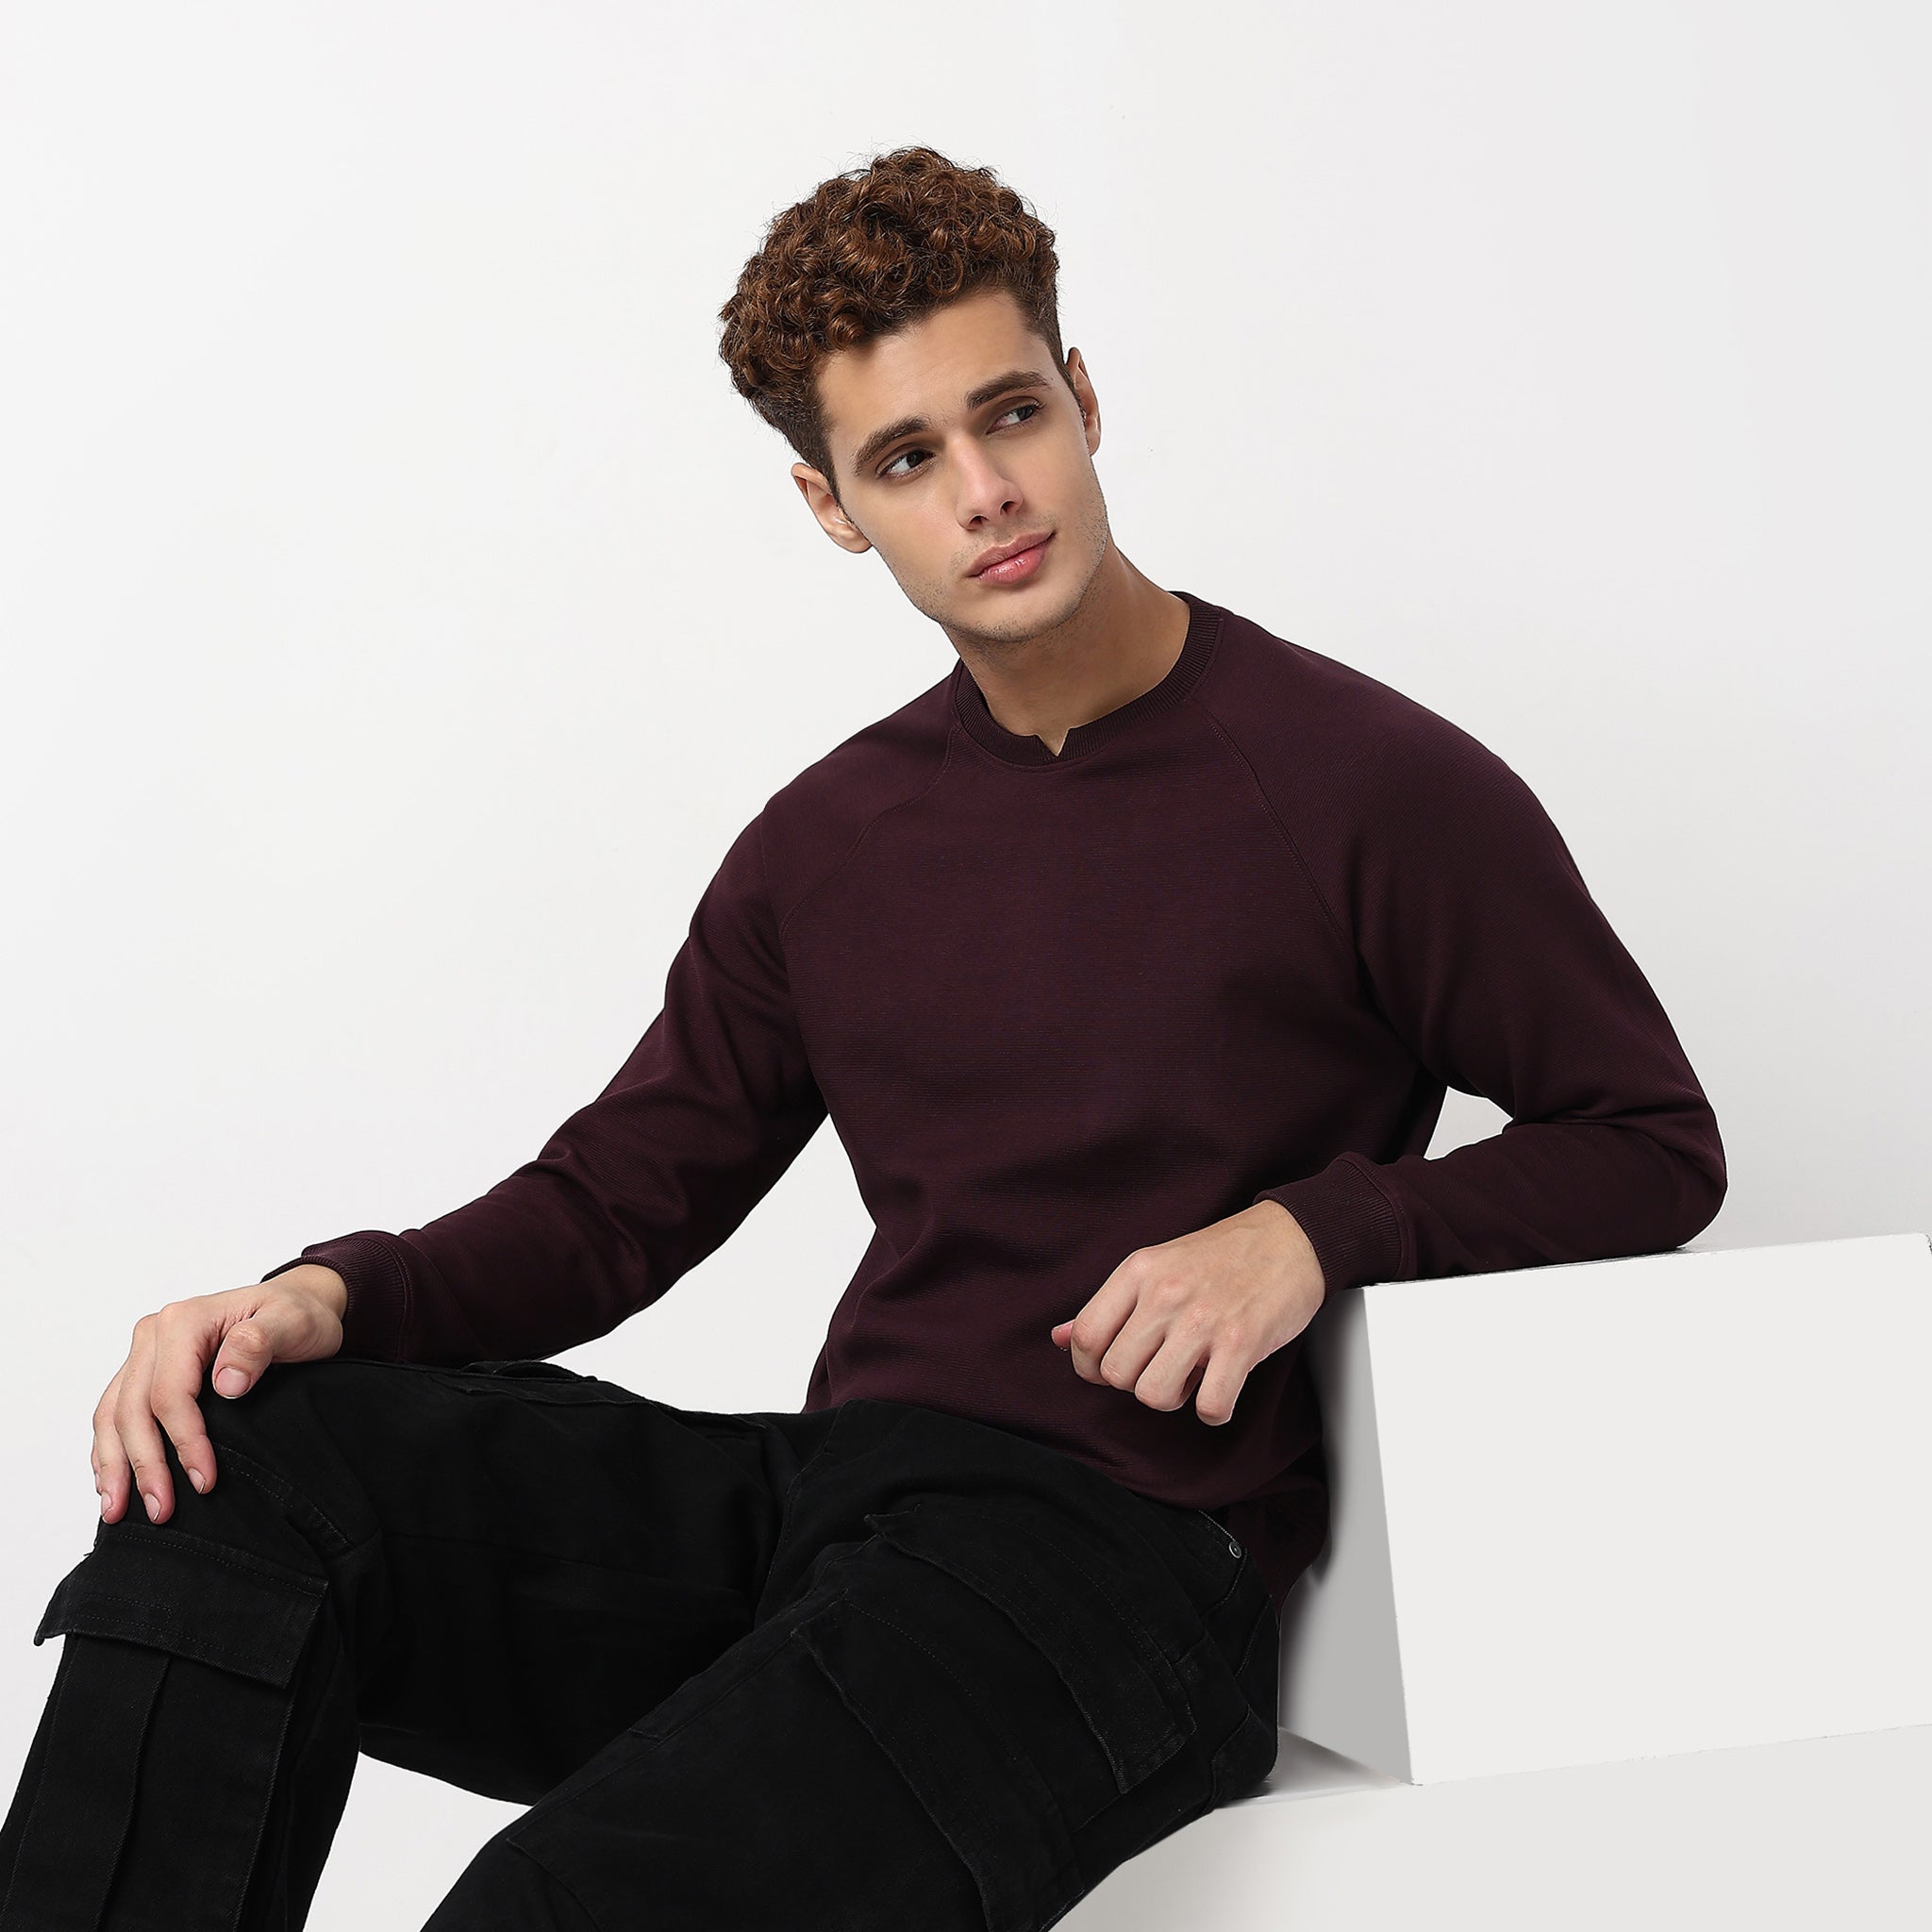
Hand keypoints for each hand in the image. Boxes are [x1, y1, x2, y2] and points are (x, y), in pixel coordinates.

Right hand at [92, 1264, 348, 1527]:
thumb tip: (227, 1383)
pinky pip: (115, 1413)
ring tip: (119, 1510)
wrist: (300, 1303)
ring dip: (115, 1465)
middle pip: (133, 1409)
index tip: (204, 1481)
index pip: (170, 1394)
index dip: (183, 1442)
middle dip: (143, 1466)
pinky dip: (111, 1450)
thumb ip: (259, 1343)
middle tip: (161, 1511)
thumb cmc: (298, 1314)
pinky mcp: (146, 1371)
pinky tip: (114, 1482)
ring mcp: (146, 1353)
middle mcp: (154, 1335)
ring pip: (113, 1415)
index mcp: (184, 1321)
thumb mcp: (293, 1322)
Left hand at [1050, 1201, 1325, 1425]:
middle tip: (1164, 1366)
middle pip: (1117, 1374)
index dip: (1091, 1366)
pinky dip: (1215, 1409)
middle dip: (1138, 1382)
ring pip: (1154, 1396)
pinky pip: (1210, 1406)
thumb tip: (1058, 1338)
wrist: (1291, 1237)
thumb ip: (1108, 1306)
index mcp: (1138, 1271)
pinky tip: (1222, 1387)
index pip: (1085, 1337)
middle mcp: (1164, 1294)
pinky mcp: (1242, 1342)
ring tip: (1194, 1373)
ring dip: (1174, 1397)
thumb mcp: (1156, 1266)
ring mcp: (1203, 1319)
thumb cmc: (1222, 1256)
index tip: (1115, 1367)